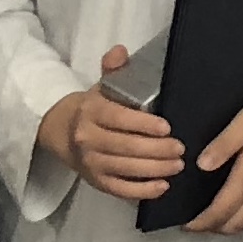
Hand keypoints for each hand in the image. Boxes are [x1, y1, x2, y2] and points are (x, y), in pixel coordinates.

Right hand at [39, 45, 185, 200]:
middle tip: (180, 149)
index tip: (167, 127)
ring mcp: (91, 163)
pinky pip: (120, 189)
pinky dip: (142, 191)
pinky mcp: (96, 182)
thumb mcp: (101, 85)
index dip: (143, 124)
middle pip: (125, 147)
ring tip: (177, 166)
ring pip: (125, 169)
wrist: (62, 132)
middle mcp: (88, 138)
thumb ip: (113, 68)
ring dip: (155, 169)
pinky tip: (162, 186)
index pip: (118, 118)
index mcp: (91, 111)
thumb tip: (121, 51)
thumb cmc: (93, 108)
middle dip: (157, 149)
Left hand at [184, 96, 242, 234]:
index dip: (200, 223)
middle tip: (195, 223)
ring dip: (229, 227)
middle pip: (233, 225)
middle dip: (212, 228)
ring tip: (214, 219)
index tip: (185, 225)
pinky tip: (242, 212)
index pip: (219, 212)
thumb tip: (199, 166)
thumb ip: (221, 145)